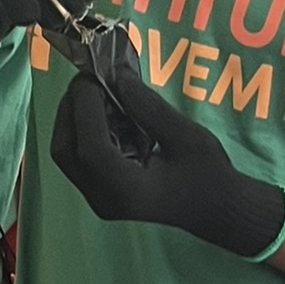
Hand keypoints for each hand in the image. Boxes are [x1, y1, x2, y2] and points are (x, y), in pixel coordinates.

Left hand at [50, 65, 284, 258]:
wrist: (218, 209)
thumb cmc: (210, 175)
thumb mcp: (187, 136)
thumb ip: (149, 108)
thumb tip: (117, 77)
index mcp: (127, 191)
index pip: (90, 147)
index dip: (85, 107)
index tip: (94, 75)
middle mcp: (104, 199)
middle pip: (66, 150)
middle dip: (71, 109)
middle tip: (91, 79)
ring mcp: (99, 198)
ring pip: (67, 154)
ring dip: (76, 117)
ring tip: (100, 92)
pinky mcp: (100, 191)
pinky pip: (79, 157)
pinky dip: (85, 129)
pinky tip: (107, 112)